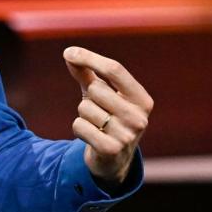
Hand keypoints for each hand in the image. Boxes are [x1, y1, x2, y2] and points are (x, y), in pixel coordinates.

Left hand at [64, 46, 153, 185]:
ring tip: (97, 125)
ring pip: (85, 108)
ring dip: (84, 115)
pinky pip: (79, 125)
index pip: (115, 69)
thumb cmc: (107, 117)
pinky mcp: (110, 149)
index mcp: (142, 99)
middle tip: (98, 111)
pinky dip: (79, 128)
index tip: (68, 52)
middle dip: (88, 98)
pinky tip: (91, 136)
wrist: (113, 158)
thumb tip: (69, 53)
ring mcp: (127, 135)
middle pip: (96, 90)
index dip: (89, 58)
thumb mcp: (100, 94)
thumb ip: (86, 73)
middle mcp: (139, 117)